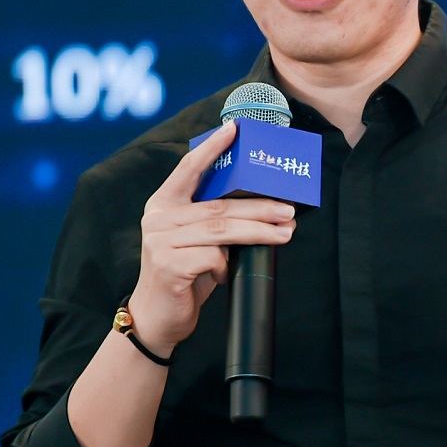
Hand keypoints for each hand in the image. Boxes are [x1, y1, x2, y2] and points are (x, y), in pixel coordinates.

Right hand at [129, 122, 295, 353]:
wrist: (157, 317)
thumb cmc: (184, 275)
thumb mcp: (196, 241)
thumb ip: (214, 221)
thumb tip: (263, 207)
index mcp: (164, 204)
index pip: (189, 169)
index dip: (212, 148)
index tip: (235, 129)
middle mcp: (158, 218)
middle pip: (219, 206)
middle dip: (260, 206)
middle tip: (289, 209)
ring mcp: (160, 241)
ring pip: (221, 230)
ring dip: (259, 231)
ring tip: (285, 233)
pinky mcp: (169, 265)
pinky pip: (213, 257)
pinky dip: (227, 266)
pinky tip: (227, 275)